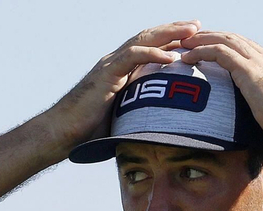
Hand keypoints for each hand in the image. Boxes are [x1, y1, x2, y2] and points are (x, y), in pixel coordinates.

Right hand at [37, 22, 201, 157]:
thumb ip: (142, 115)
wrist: (63, 133)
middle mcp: (118, 61)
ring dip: (169, 34)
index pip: (152, 48)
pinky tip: (172, 57)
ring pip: (144, 40)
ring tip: (191, 31)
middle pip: (151, 37)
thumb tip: (165, 130)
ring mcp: (111, 64)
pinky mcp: (106, 73)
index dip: (173, 41)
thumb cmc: (90, 131)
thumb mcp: (125, 119)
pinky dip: (153, 55)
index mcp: (123, 69)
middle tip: (199, 25)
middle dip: (176, 30)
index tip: (196, 39)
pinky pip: (132, 57)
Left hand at [178, 31, 262, 154]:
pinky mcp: (250, 70)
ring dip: (200, 41)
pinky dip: (201, 51)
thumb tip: (251, 128)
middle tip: (189, 42)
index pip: (244, 48)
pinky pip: (219, 52)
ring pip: (223, 40)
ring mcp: (259, 62)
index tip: (206, 50)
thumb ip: (260, 112)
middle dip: (209, 37)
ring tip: (182, 46)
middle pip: (232, 38)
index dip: (223, 46)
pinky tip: (187, 57)